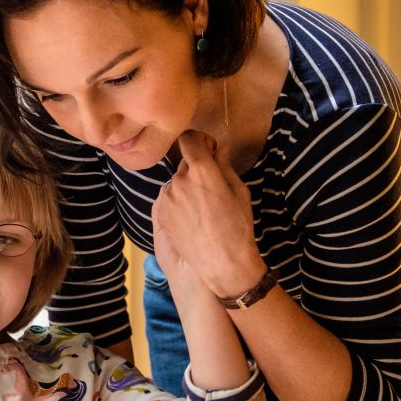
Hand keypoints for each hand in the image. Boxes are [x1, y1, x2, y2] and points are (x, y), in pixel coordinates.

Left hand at [157, 131, 263, 296]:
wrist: (221, 262)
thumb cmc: (237, 226)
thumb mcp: (239, 192)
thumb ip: (225, 166)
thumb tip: (220, 149)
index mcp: (201, 170)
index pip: (189, 139)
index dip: (200, 141)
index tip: (209, 150)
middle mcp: (179, 180)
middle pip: (184, 162)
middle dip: (196, 168)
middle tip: (211, 185)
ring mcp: (166, 197)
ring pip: (176, 181)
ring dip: (186, 186)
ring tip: (203, 207)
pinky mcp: (161, 213)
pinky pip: (169, 198)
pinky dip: (178, 201)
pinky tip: (193, 217)